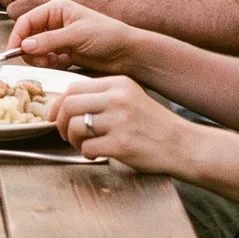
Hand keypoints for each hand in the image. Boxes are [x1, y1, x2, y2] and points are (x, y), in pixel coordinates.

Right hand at [9, 0, 137, 73]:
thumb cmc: (108, 35)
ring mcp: (58, 36)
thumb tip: (25, 46)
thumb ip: (49, 40)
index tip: (12, 52)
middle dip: (31, 50)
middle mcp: (54, 21)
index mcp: (56, 8)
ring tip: (56, 61)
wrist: (127, 52)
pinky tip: (64, 62)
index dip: (17, 36)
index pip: (26, 20)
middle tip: (41, 60)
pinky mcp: (63, 51)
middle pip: (28, 36)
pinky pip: (46, 58)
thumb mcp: (76, 35)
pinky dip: (51, 63)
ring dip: (41, 58)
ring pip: (35, 49)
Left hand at [50, 75, 197, 173]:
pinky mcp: (122, 144)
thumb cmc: (153, 124)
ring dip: (73, 140)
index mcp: (118, 83)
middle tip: (66, 134)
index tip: (55, 116)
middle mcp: (118, 99)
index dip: (58, 104)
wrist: (183, 145)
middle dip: (61, 123)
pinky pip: (87, 148)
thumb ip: (103, 97)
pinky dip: (87, 154)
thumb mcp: (130, 97)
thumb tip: (66, 105)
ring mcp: (120, 121)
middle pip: (69, 105)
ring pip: (75, 127)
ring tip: (84, 145)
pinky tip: (97, 154)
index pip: (73, 88)